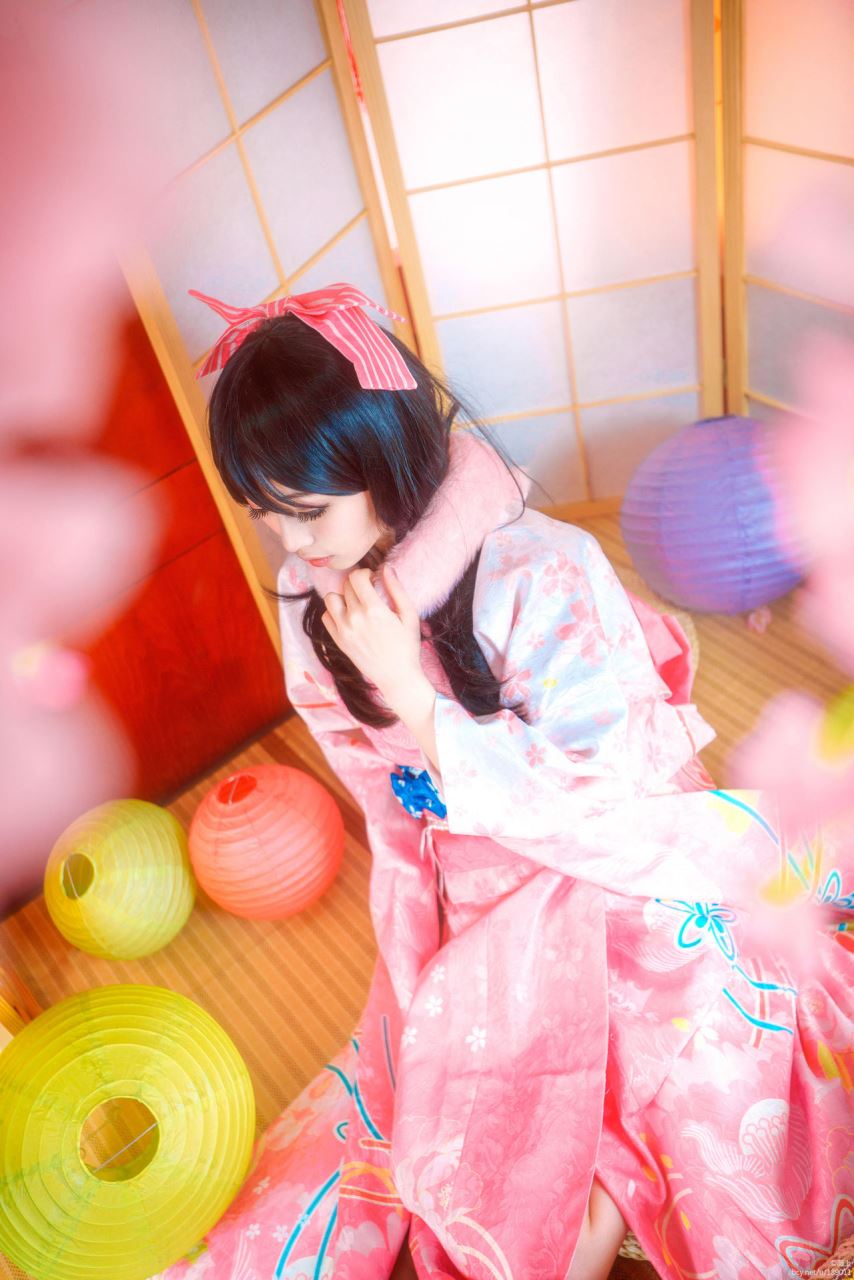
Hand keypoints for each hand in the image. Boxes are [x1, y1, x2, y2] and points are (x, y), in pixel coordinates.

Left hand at [321, 565, 422, 699]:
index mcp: (373, 610)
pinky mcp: (338, 641)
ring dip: (342, 596)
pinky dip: (335, 613)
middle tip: (368, 592)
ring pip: (331, 598)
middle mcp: (354, 618)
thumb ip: (397, 589)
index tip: (373, 580)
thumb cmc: (407, 646)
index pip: (357, 577)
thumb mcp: (410, 616)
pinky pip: (326, 617)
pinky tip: (349, 617)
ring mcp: (343, 630)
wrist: (396, 677)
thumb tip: (386, 567)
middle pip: (346, 586)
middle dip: (357, 584)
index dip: (365, 574)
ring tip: (355, 604)